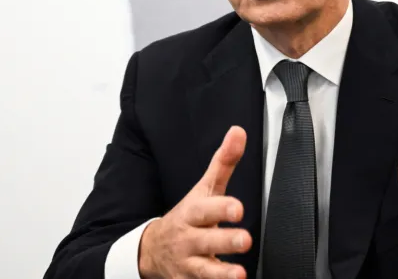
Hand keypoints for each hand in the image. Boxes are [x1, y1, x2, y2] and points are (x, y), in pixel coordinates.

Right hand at [139, 126, 251, 278]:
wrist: (153, 250)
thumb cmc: (188, 216)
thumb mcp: (204, 189)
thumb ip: (224, 162)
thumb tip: (239, 132)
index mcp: (193, 213)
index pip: (205, 210)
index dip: (221, 209)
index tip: (238, 209)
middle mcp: (189, 239)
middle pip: (206, 240)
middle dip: (225, 241)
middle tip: (245, 239)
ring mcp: (188, 264)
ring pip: (204, 270)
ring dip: (221, 273)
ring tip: (238, 274)